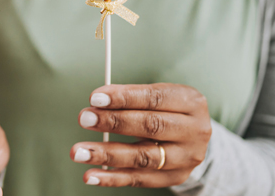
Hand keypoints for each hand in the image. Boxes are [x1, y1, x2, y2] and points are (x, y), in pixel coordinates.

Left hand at [71, 83, 210, 187]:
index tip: (95, 98)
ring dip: (107, 154)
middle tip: (84, 118)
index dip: (124, 98)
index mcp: (191, 102)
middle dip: (113, 122)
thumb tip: (97, 102)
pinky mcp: (176, 177)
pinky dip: (113, 178)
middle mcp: (194, 130)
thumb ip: (132, 97)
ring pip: (143, 157)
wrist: (195, 138)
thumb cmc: (169, 110)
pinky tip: (91, 175)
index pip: (154, 98)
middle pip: (150, 126)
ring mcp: (187, 157)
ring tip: (79, 151)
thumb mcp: (160, 96)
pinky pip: (140, 179)